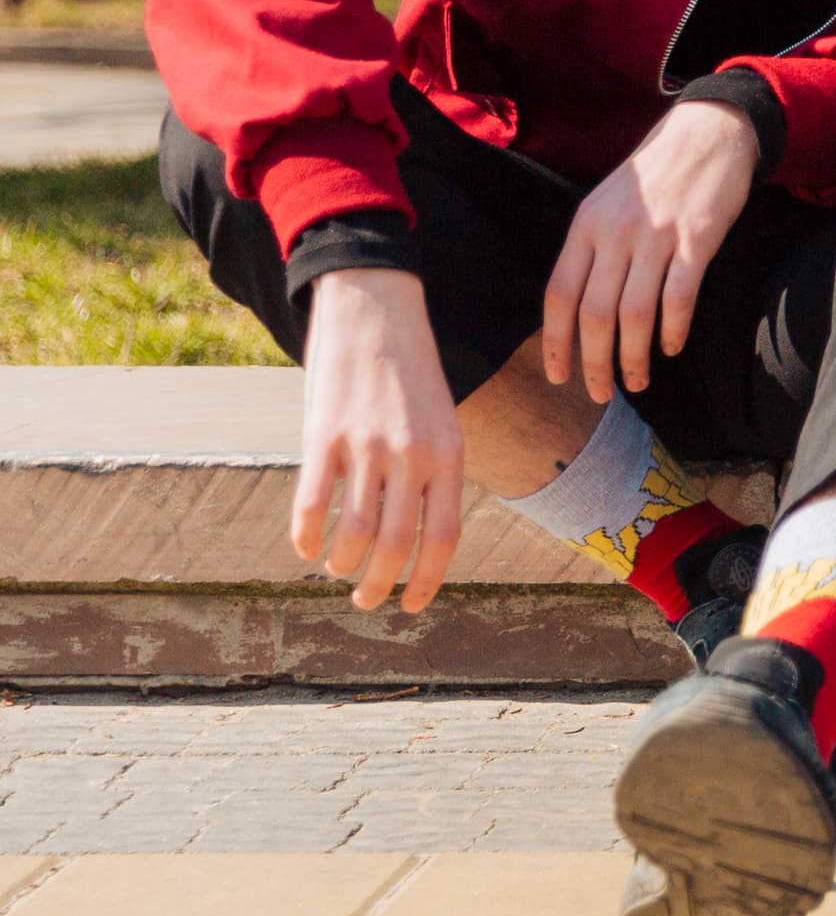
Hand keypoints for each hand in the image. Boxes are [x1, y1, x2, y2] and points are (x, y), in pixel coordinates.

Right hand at [296, 268, 463, 612]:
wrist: (376, 308)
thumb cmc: (409, 371)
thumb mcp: (440, 418)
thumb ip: (433, 470)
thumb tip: (419, 533)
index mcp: (450, 452)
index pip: (445, 535)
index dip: (428, 579)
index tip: (413, 606)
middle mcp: (412, 454)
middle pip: (398, 544)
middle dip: (381, 584)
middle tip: (367, 599)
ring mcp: (366, 446)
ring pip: (354, 533)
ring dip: (343, 564)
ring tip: (339, 571)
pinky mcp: (322, 436)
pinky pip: (310, 503)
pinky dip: (304, 536)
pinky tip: (304, 548)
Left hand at [544, 99, 760, 404]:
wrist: (710, 132)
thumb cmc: (658, 173)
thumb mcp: (609, 203)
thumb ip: (593, 249)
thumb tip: (580, 309)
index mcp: (586, 225)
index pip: (559, 295)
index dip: (555, 342)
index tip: (559, 377)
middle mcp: (615, 232)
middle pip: (594, 313)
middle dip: (594, 362)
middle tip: (598, 393)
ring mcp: (657, 235)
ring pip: (635, 313)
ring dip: (634, 357)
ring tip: (637, 383)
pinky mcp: (698, 238)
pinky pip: (679, 297)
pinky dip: (673, 330)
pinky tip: (672, 348)